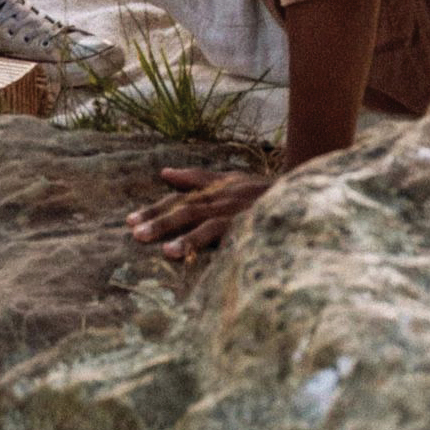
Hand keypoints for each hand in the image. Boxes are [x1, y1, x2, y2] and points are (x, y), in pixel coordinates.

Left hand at [129, 167, 269, 260]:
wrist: (299, 192)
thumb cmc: (261, 191)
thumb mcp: (229, 179)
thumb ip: (196, 178)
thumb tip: (164, 173)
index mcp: (213, 191)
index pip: (178, 200)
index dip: (154, 209)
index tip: (129, 221)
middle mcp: (220, 199)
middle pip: (184, 208)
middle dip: (159, 220)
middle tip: (134, 232)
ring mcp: (234, 212)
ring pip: (201, 220)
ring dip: (180, 234)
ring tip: (159, 248)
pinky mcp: (247, 225)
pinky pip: (225, 236)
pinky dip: (205, 243)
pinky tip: (190, 255)